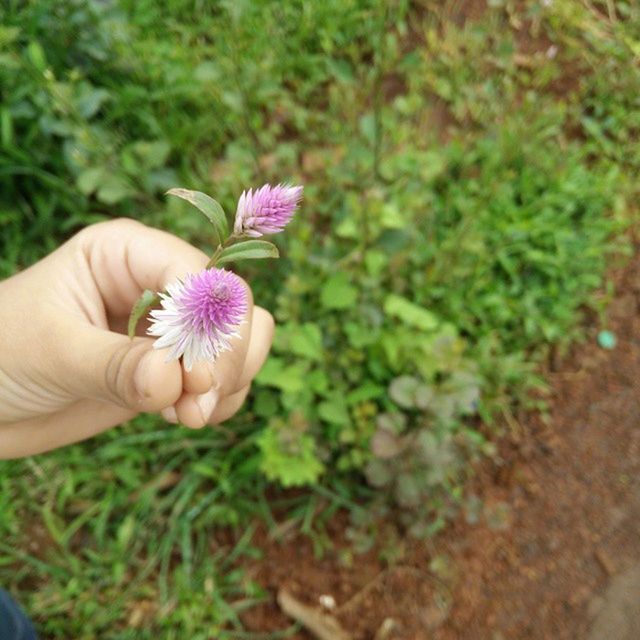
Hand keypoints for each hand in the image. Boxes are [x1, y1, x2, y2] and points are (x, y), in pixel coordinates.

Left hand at [0, 218, 273, 458]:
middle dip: (224, 359)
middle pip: (234, 306)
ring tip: (187, 414)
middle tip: (194, 406)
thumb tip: (173, 380)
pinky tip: (182, 416)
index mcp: (129, 254)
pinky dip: (220, 401)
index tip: (196, 380)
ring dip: (229, 381)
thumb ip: (115, 367)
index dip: (208, 324)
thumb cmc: (0, 354)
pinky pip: (228, 378)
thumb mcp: (52, 352)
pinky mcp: (176, 369)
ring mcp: (172, 330)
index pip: (199, 275)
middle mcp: (160, 284)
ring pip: (242, 341)